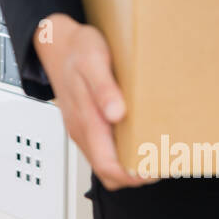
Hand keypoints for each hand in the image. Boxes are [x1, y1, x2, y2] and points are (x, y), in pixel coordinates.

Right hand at [33, 13, 151, 191]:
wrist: (56, 42)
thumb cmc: (77, 49)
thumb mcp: (94, 61)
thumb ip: (104, 89)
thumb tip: (116, 114)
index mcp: (85, 120)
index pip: (107, 167)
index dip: (132, 176)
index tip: (155, 169)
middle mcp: (82, 130)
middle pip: (108, 172)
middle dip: (135, 176)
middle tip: (161, 163)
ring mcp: (83, 128)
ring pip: (106, 163)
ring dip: (129, 165)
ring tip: (154, 152)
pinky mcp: (86, 123)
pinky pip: (104, 149)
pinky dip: (122, 152)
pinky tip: (138, 137)